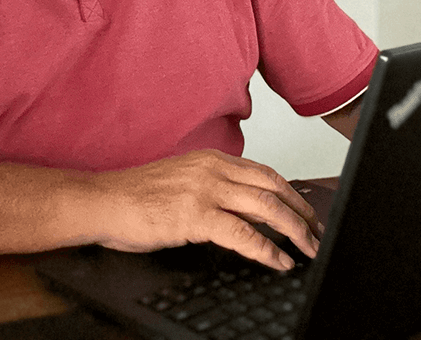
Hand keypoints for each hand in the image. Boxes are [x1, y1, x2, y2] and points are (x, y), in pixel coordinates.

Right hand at [91, 150, 322, 270]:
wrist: (103, 201)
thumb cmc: (135, 196)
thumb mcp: (182, 180)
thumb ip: (212, 187)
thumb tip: (242, 208)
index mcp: (211, 159)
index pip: (265, 173)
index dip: (291, 193)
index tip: (307, 212)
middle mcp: (212, 169)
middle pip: (273, 187)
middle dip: (302, 212)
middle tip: (317, 233)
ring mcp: (204, 191)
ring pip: (265, 207)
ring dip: (293, 230)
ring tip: (307, 248)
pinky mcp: (195, 216)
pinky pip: (243, 234)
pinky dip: (267, 249)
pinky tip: (279, 261)